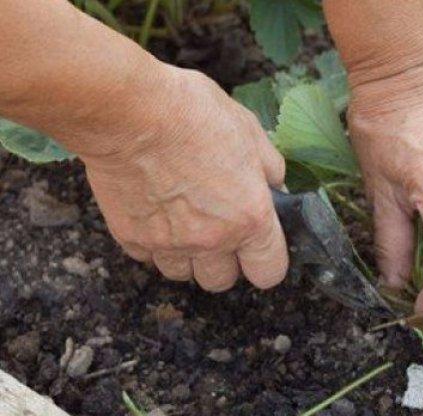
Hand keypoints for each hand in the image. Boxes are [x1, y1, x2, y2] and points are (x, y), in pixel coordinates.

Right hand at [80, 65, 287, 291]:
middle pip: (222, 281)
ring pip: (183, 274)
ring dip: (187, 256)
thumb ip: (270, 168)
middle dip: (224, 261)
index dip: (266, 262)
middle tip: (219, 229)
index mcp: (251, 218)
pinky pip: (147, 256)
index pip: (269, 272)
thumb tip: (276, 186)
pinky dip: (152, 242)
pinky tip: (154, 211)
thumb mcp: (250, 130)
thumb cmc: (193, 113)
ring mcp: (169, 243)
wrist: (130, 110)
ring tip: (183, 220)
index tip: (259, 247)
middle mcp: (212, 240)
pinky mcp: (131, 237)